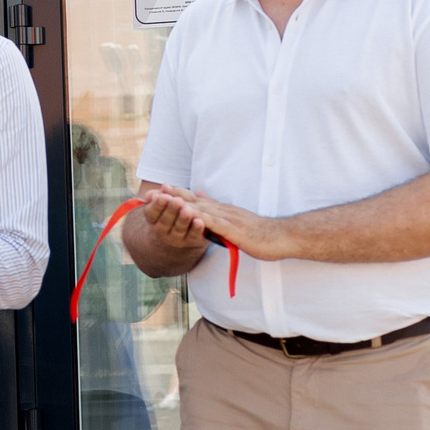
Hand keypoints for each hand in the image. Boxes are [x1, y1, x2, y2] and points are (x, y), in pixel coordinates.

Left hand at [166, 187, 287, 261]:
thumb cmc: (260, 232)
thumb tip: (201, 196)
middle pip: (191, 201)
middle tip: (148, 195)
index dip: (174, 196)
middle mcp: (221, 210)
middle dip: (169, 198)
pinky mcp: (233, 229)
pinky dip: (198, 217)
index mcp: (221, 210)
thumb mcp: (235, 219)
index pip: (193, 201)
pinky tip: (186, 213)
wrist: (280, 237)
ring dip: (179, 204)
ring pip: (198, 209)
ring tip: (161, 200)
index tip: (156, 192)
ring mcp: (227, 218)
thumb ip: (217, 210)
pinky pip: (213, 222)